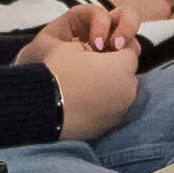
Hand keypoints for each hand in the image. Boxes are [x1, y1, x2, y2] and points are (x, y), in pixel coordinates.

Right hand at [38, 20, 141, 139]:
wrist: (44, 108)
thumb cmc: (57, 74)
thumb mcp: (70, 47)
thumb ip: (89, 46)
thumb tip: (91, 51)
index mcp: (122, 67)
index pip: (130, 53)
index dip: (115, 50)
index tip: (100, 52)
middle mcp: (128, 90)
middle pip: (127, 75)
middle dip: (113, 71)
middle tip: (90, 70)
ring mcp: (120, 110)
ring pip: (120, 94)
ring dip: (108, 89)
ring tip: (84, 89)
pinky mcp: (110, 126)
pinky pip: (111, 110)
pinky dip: (102, 106)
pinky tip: (83, 103)